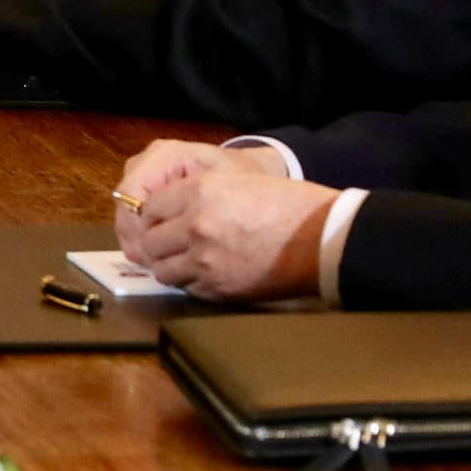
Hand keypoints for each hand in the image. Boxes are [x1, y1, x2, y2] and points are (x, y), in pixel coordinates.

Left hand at [114, 145, 331, 301]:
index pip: (149, 207)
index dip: (152, 215)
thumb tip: (161, 211)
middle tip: (169, 243)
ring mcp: (205, 260)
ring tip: (187, 259)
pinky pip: (187, 288)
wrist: (322, 238)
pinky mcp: (217, 288)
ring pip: (162, 270)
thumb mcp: (236, 182)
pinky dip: (191, 282)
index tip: (159, 220)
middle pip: (149, 241)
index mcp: (200, 191)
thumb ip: (195, 195)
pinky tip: (207, 272)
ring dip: (170, 265)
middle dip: (156, 243)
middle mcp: (196, 225)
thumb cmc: (287, 205)